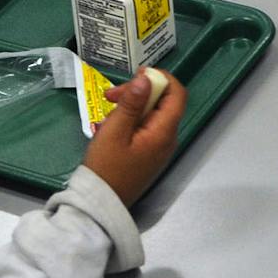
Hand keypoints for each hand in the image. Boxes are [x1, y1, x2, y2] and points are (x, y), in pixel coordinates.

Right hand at [82, 68, 186, 207]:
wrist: (100, 203)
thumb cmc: (106, 167)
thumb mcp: (115, 131)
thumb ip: (132, 103)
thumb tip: (147, 78)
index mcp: (164, 132)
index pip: (177, 95)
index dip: (161, 79)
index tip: (136, 74)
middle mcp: (168, 138)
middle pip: (162, 103)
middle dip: (138, 92)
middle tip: (110, 95)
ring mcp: (159, 147)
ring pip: (151, 114)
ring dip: (131, 106)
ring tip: (106, 112)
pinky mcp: (149, 154)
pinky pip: (145, 128)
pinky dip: (130, 120)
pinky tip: (110, 126)